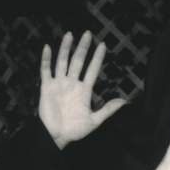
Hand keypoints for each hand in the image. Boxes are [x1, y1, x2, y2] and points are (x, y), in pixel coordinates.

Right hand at [39, 31, 126, 148]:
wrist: (57, 136)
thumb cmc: (75, 130)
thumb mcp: (95, 120)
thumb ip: (108, 110)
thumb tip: (124, 101)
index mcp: (84, 90)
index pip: (92, 70)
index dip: (97, 58)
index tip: (103, 45)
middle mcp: (72, 83)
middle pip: (78, 61)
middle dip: (83, 48)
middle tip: (88, 33)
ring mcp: (59, 84)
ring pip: (63, 62)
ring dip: (66, 48)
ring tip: (70, 35)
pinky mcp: (47, 87)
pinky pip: (46, 71)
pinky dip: (46, 59)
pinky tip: (48, 47)